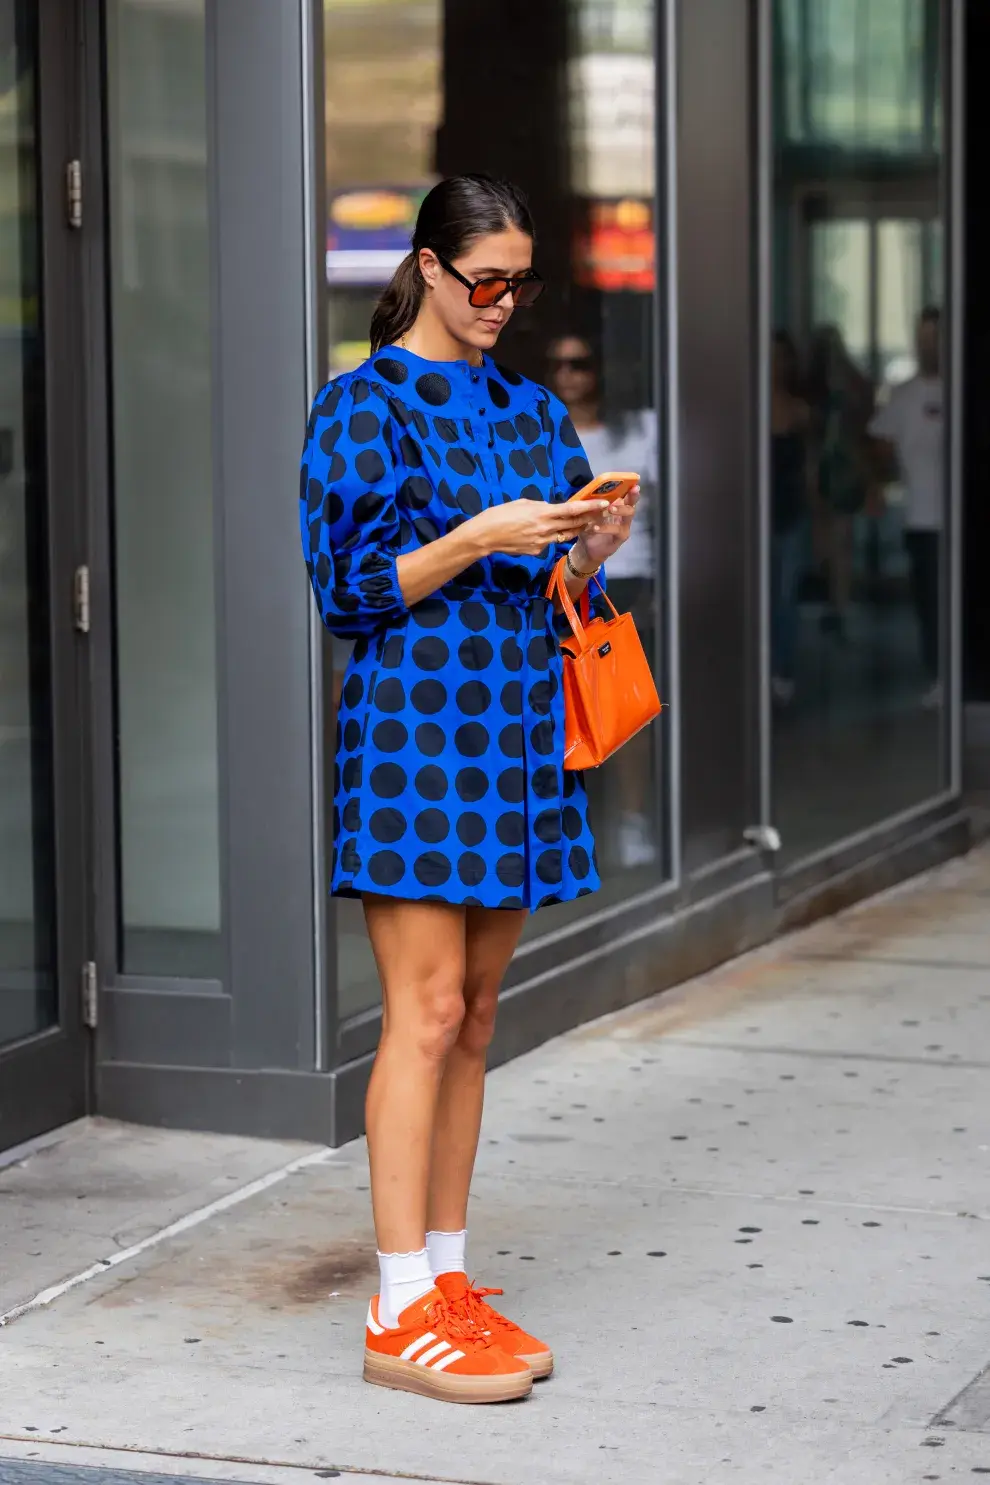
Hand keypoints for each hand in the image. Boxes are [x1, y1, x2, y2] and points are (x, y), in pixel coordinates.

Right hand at [468, 497, 609, 558]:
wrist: (485, 536)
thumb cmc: (500, 515)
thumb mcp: (522, 503)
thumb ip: (540, 506)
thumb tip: (550, 509)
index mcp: (542, 513)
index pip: (572, 510)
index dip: (589, 507)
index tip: (603, 503)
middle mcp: (545, 529)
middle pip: (573, 524)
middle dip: (589, 518)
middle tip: (601, 513)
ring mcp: (542, 543)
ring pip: (563, 535)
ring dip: (574, 529)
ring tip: (584, 523)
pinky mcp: (536, 552)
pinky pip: (548, 543)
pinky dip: (550, 537)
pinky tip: (543, 534)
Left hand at [573, 484, 639, 566]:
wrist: (587, 547)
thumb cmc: (590, 526)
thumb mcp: (590, 513)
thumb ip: (593, 502)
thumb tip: (590, 489)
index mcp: (618, 507)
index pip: (627, 496)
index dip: (632, 490)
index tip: (634, 484)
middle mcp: (624, 516)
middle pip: (632, 505)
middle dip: (631, 498)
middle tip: (622, 495)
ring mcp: (624, 527)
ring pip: (628, 516)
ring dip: (619, 510)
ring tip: (609, 509)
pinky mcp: (620, 537)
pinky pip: (616, 531)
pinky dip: (605, 528)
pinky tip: (595, 527)